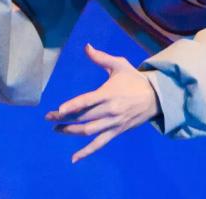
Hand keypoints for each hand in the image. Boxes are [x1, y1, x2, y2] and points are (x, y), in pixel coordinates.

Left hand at [45, 44, 159, 162]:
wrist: (156, 97)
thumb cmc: (134, 79)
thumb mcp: (119, 64)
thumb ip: (101, 58)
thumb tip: (86, 47)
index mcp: (108, 93)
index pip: (87, 101)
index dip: (73, 106)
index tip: (59, 110)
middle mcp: (110, 111)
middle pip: (84, 117)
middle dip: (64, 118)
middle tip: (48, 117)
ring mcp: (113, 123)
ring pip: (89, 131)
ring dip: (71, 132)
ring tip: (56, 129)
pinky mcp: (117, 132)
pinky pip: (100, 144)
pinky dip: (87, 152)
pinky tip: (74, 158)